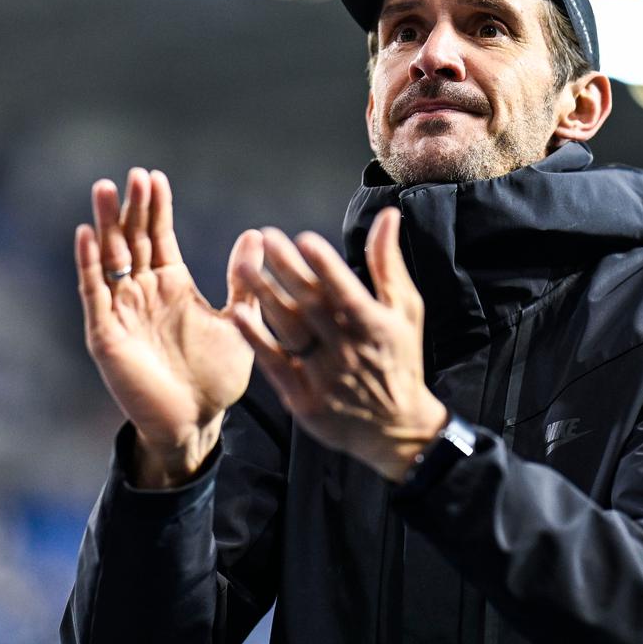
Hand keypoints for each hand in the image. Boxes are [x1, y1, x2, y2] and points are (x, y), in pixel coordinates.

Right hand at [76, 167, 263, 487]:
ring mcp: (122, 311)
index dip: (156, 208)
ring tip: (105, 190)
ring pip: (110, 258)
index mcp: (172, 285)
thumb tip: (255, 235)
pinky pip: (94, 293)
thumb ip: (243, 282)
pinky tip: (86, 234)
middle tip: (133, 175)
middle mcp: (143, 292)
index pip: (159, 236)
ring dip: (106, 224)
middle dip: (131, 208)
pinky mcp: (106, 334)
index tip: (155, 177)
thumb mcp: (238, 323)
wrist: (195, 422)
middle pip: (131, 240)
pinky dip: (89, 264)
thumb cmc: (217, 378)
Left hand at [230, 207, 448, 481]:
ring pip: (290, 332)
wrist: (397, 429)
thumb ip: (388, 263)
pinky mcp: (304, 399)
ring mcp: (325, 377)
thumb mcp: (405, 310)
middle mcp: (349, 351)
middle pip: (312, 306)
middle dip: (289, 270)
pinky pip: (275, 365)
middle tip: (267, 237)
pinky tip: (237, 314)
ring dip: (266, 297)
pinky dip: (256, 340)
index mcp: (375, 328)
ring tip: (245, 265)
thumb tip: (388, 214)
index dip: (326, 267)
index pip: (347, 293)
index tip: (305, 239)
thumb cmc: (400, 358)